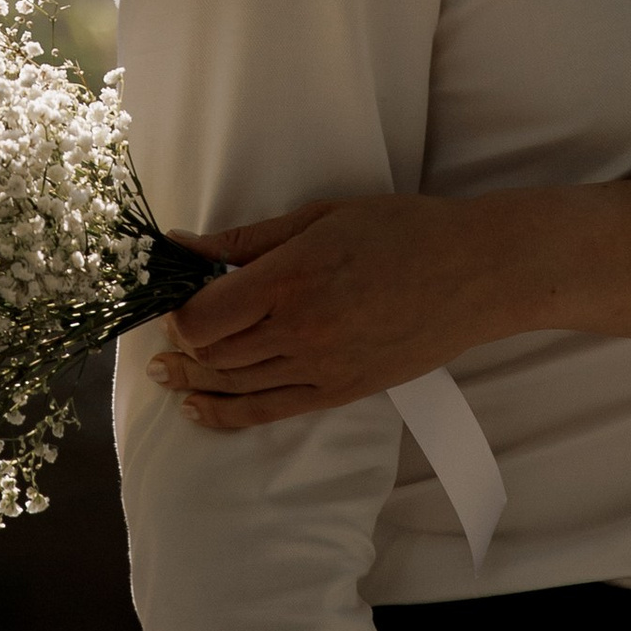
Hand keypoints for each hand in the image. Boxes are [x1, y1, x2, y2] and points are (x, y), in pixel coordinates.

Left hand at [147, 192, 525, 434]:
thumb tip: (182, 246)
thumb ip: (246, 239)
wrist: (470, 275)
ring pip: (235, 385)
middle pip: (214, 353)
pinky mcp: (338, 393)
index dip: (179, 310)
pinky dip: (226, 414)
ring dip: (192, 380)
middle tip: (159, 333)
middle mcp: (300, 330)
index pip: (205, 315)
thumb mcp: (319, 217)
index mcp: (292, 277)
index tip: (176, 294)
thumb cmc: (398, 230)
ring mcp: (320, 369)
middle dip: (180, 345)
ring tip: (164, 373)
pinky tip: (198, 407)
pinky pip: (268, 412)